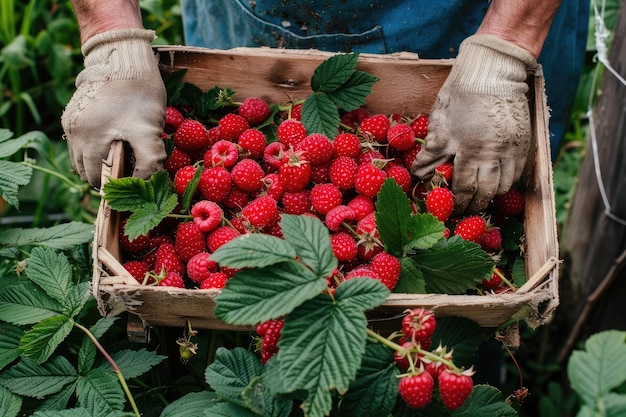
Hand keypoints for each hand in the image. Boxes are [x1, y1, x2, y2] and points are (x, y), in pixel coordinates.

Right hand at [61, 29, 166, 188]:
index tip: (128, 188)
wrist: (125, 57)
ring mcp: (71, 120)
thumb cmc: (140, 95)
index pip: (95, 177)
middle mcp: (74, 131)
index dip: (112, 186)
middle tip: (125, 176)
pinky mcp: (73, 111)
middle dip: (103, 175)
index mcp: (89, 139)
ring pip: (80, 154)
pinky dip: (92, 146)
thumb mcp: (150, 131)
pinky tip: (111, 142)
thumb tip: (145, 184)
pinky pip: (79, 138)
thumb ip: (149, 161)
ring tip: (119, 160)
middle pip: (84, 168)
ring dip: (96, 161)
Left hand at [411, 34, 535, 213]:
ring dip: (492, 194)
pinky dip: (507, 181)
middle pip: (487, 193)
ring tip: (480, 196)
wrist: (494, 69)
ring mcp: (514, 149)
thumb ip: (432, 152)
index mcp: (472, 150)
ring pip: (506, 186)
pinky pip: (518, 172)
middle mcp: (496, 154)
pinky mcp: (525, 142)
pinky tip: (495, 179)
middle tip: (464, 210)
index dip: (457, 203)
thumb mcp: (439, 122)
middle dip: (474, 205)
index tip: (451, 210)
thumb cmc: (460, 94)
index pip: (465, 189)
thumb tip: (420, 175)